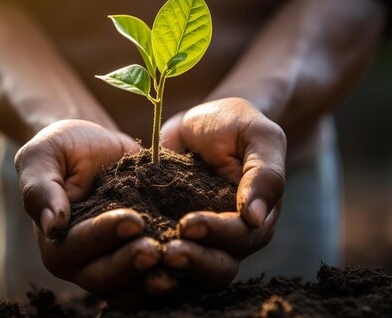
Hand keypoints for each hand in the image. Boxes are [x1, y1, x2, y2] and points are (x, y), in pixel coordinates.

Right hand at [15, 119, 161, 302]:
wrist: (98, 148)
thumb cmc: (66, 148)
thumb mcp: (44, 155)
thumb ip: (40, 187)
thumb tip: (52, 224)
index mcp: (56, 241)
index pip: (78, 246)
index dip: (105, 235)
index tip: (134, 219)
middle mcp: (81, 262)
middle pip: (103, 278)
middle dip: (131, 264)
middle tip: (158, 248)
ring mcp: (111, 266)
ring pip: (127, 290)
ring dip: (150, 282)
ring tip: (177, 263)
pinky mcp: (137, 262)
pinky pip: (149, 285)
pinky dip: (167, 282)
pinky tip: (190, 266)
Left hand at [160, 97, 285, 289]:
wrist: (201, 120)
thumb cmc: (236, 124)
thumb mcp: (258, 137)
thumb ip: (265, 174)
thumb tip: (255, 218)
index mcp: (258, 217)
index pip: (243, 238)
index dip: (217, 235)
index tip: (188, 224)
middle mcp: (231, 236)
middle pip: (219, 267)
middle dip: (194, 262)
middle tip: (166, 253)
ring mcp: (201, 239)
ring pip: (193, 273)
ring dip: (172, 270)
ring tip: (147, 257)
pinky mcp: (171, 232)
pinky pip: (164, 258)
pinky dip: (149, 265)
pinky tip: (126, 254)